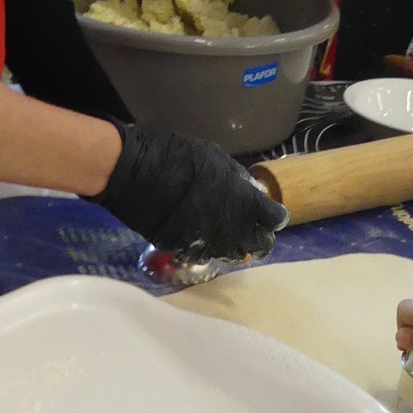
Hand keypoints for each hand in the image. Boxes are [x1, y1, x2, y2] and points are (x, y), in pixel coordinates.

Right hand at [99, 126, 284, 258]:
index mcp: (246, 203)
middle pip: (261, 244)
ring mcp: (210, 244)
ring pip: (235, 254)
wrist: (137, 174)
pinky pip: (207, 255)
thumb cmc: (178, 157)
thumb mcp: (218, 159)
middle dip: (261, 237)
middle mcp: (233, 229)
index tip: (271, 213)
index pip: (275, 219)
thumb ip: (238, 181)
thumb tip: (250, 192)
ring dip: (237, 245)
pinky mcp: (186, 252)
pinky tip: (206, 238)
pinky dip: (211, 249)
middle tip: (254, 229)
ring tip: (231, 235)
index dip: (274, 216)